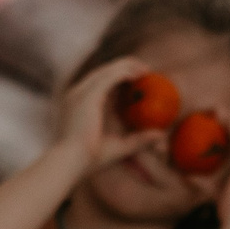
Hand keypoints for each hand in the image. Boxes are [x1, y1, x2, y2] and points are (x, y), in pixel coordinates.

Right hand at [55, 57, 163, 171]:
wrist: (69, 162)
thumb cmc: (89, 160)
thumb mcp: (119, 146)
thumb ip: (139, 140)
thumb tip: (160, 135)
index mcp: (79, 105)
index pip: (99, 84)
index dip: (118, 79)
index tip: (136, 80)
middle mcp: (78, 95)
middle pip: (102, 73)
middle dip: (124, 68)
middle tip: (144, 71)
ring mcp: (81, 92)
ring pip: (107, 70)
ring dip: (127, 66)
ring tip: (145, 69)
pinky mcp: (88, 95)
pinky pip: (110, 76)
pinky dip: (125, 72)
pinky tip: (139, 74)